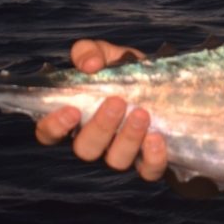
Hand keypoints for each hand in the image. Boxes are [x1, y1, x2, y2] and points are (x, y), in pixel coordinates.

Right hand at [34, 39, 167, 181]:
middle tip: (116, 102)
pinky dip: (152, 158)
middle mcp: (98, 141)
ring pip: (116, 160)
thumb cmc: (129, 74)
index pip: (50, 133)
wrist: (173, 91)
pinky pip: (148, 171)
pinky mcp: (151, 163)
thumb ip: (90, 52)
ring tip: (142, 114)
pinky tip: (157, 138)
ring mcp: (123, 154)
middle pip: (85, 149)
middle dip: (100, 127)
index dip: (54, 127)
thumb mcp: (108, 56)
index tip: (70, 110)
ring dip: (128, 138)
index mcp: (78, 118)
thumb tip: (90, 65)